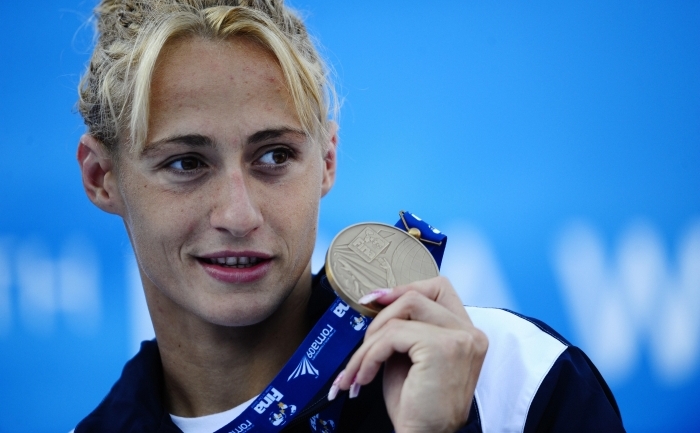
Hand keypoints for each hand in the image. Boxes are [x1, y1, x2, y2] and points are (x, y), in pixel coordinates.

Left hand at [329, 276, 487, 432]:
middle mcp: (470, 333)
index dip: (405, 288)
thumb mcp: (412, 359)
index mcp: (467, 333)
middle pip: (416, 296)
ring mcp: (459, 339)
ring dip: (368, 344)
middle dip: (380, 317)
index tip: (377, 299)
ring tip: (357, 370)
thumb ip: (405, 330)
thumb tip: (378, 302)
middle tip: (362, 344)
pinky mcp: (441, 348)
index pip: (439, 288)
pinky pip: (391, 335)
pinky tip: (363, 377)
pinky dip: (369, 356)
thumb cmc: (417, 408)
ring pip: (399, 316)